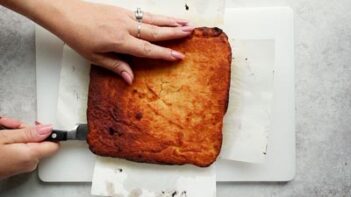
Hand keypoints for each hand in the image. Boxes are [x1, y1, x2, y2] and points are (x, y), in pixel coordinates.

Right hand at [0, 116, 58, 179]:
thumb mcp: (6, 138)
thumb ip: (29, 132)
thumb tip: (48, 129)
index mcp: (30, 155)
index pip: (54, 144)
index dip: (49, 132)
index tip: (40, 124)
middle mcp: (30, 163)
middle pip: (39, 140)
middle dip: (25, 129)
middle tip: (10, 124)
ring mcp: (23, 165)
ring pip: (29, 142)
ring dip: (16, 132)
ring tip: (3, 126)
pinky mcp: (17, 164)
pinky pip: (21, 148)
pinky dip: (13, 140)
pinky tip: (2, 135)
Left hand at [49, 0, 192, 83]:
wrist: (66, 14)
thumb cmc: (78, 36)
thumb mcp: (95, 57)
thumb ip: (116, 66)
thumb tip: (130, 78)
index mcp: (119, 41)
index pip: (147, 49)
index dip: (164, 53)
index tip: (179, 56)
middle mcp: (125, 27)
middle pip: (155, 31)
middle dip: (175, 32)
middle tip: (191, 32)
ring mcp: (125, 16)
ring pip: (153, 19)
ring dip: (171, 21)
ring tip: (186, 22)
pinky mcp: (122, 10)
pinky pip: (145, 14)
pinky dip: (158, 16)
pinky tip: (165, 17)